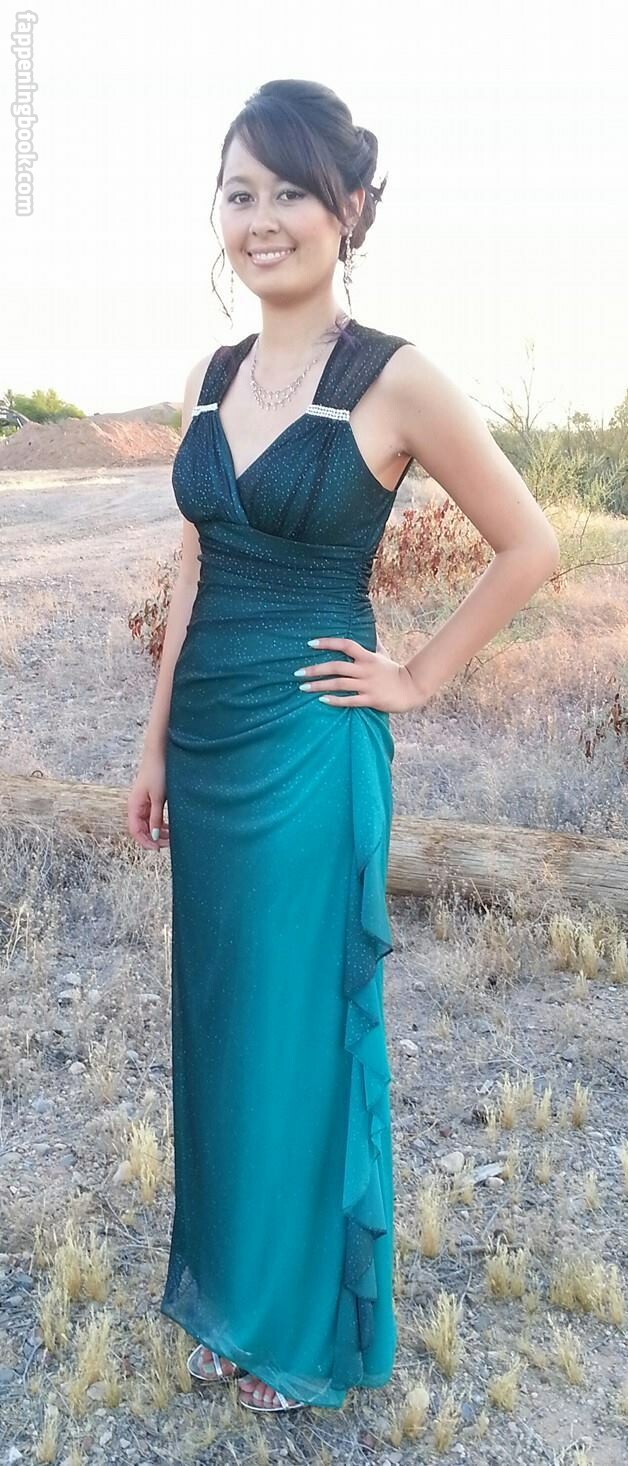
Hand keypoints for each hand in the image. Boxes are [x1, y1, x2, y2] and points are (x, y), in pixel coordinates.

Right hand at [128, 749, 169, 850]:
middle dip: (153, 838)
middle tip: (169, 844)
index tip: (157, 849)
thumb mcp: (158, 797)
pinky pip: (153, 817)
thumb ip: (155, 817)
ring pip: (148, 824)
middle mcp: (136, 805)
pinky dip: (160, 824)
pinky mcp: (151, 799)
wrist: (160, 753)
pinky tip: (170, 827)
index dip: (145, 842)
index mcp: (134, 805)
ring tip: (171, 837)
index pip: (135, 831)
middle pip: (141, 829)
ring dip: (158, 832)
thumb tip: (155, 836)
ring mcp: (143, 802)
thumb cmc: (158, 772)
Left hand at [294, 636, 422, 712]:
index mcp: (367, 656)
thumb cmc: (394, 671)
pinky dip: (335, 700)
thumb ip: (374, 643)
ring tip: (303, 687)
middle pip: (336, 666)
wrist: (411, 689)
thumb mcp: (383, 654)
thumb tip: (371, 629)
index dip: (328, 642)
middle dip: (315, 669)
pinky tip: (322, 700)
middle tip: (297, 673)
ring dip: (319, 685)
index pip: (345, 644)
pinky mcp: (371, 699)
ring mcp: (367, 685)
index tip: (310, 644)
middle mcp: (365, 669)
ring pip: (339, 684)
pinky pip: (349, 700)